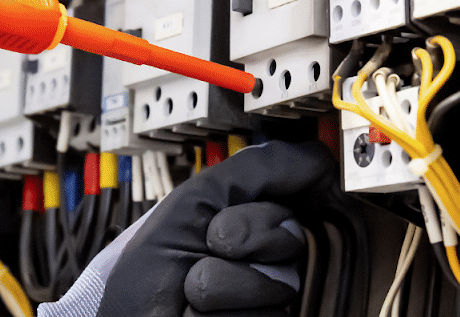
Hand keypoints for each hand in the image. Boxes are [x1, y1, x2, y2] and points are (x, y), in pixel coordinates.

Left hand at [34, 141, 335, 316]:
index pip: (298, 198)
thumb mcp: (191, 205)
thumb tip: (318, 158)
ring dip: (222, 286)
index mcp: (251, 221)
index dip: (266, 208)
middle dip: (238, 238)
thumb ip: (255, 171)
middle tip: (206, 250)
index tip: (233, 218)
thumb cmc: (142, 279)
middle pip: (292, 237)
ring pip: (279, 284)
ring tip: (192, 295)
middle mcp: (265, 260)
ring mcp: (266, 300)